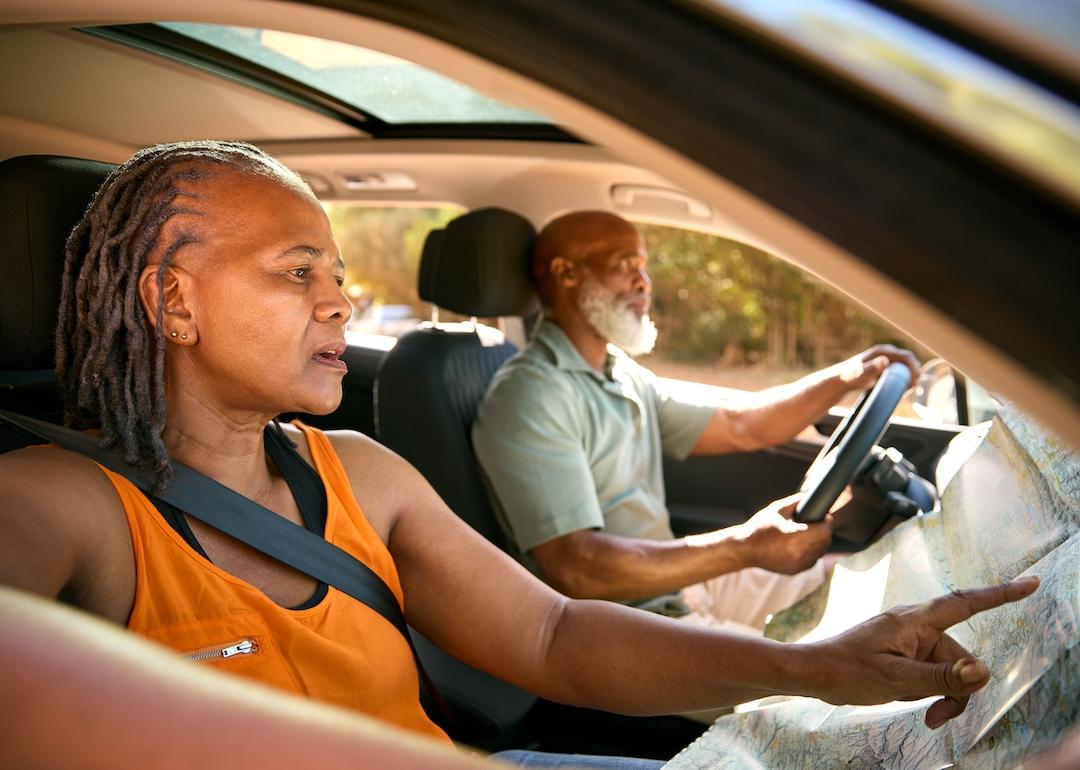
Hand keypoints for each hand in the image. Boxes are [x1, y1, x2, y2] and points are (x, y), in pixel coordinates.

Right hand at [735, 494, 832, 573]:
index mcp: (796, 536)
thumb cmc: (759, 527)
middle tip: (816, 524)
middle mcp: (800, 553)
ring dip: (818, 543)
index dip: (826, 522)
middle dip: (823, 532)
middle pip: (825, 542)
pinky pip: (811, 561)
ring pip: (820, 553)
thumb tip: (810, 497)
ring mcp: (798, 564)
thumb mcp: (777, 509)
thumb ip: (796, 501)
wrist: (744, 549)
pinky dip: (810, 553)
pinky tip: (800, 545)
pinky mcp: (795, 571)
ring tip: (807, 534)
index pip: (825, 531)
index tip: (823, 517)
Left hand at [807, 576, 1039, 728]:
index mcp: (915, 621)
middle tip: (935, 716)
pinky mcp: (903, 654)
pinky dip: (929, 691)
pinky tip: (911, 702)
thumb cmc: (847, 671)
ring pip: (947, 669)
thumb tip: (982, 672)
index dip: (1000, 594)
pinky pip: (931, 673)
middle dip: (956, 689)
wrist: (813, 674)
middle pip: (959, 656)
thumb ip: (941, 677)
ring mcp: (909, 640)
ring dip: (941, 695)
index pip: (965, 603)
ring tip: (922, 714)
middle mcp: (916, 626)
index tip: (1030, 583)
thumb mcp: (896, 680)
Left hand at [837, 344, 919, 389]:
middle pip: (908, 361)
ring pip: (905, 366)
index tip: (913, 383)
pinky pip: (900, 370)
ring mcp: (886, 359)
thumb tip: (884, 361)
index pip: (907, 357)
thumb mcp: (861, 373)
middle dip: (914, 374)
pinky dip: (904, 378)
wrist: (841, 380)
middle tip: (911, 388)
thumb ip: (872, 368)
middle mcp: (886, 353)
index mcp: (883, 351)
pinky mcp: (885, 367)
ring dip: (910, 377)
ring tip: (907, 389)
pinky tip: (903, 388)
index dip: (914, 369)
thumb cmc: (849, 376)